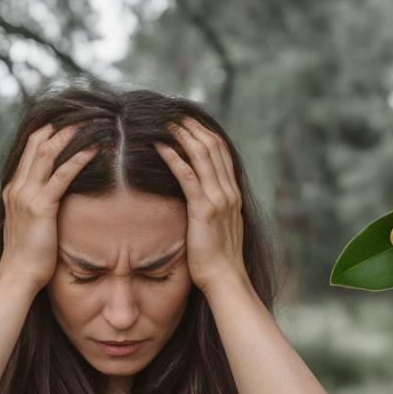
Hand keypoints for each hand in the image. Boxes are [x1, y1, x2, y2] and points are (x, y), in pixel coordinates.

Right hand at [0, 122, 99, 289]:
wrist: (18, 276)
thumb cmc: (28, 257)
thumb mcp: (30, 225)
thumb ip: (40, 207)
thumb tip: (56, 201)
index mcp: (14, 189)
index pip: (31, 148)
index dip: (50, 130)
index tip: (72, 121)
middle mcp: (18, 187)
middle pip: (39, 142)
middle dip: (63, 125)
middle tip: (87, 114)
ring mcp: (27, 195)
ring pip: (49, 152)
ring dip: (73, 135)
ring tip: (94, 123)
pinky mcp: (40, 207)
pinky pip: (62, 175)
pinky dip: (79, 159)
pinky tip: (96, 149)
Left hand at [152, 117, 247, 294]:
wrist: (225, 278)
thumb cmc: (217, 259)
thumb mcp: (218, 228)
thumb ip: (212, 210)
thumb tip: (200, 203)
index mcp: (232, 194)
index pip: (221, 153)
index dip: (205, 134)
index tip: (189, 122)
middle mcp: (228, 191)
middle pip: (212, 147)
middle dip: (193, 128)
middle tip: (174, 114)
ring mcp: (218, 199)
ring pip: (201, 155)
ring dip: (182, 136)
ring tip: (165, 123)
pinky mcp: (203, 209)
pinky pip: (187, 176)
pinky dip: (173, 158)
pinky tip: (160, 147)